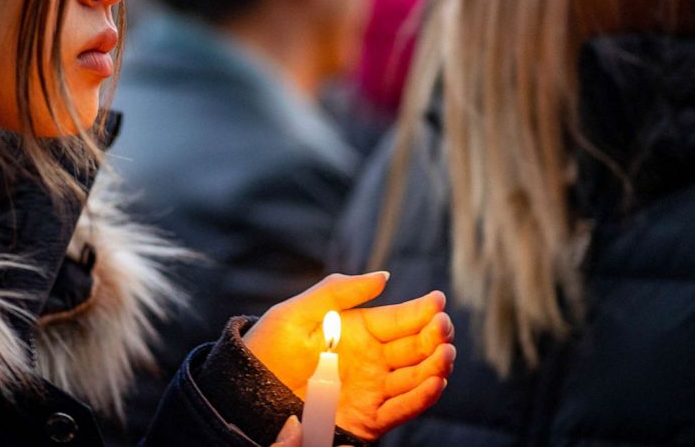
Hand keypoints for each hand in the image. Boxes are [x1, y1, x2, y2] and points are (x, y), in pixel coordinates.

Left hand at [245, 273, 454, 440]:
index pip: (399, 318)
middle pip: (415, 347)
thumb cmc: (271, 348)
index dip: (421, 309)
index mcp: (360, 330)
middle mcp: (373, 359)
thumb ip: (339, 292)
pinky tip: (435, 382)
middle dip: (435, 336)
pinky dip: (422, 397)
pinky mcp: (370, 418)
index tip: (439, 301)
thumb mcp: (298, 312)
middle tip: (444, 328)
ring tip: (446, 354)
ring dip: (435, 366)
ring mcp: (374, 388)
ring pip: (415, 376)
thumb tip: (384, 276)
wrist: (249, 394)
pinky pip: (403, 408)